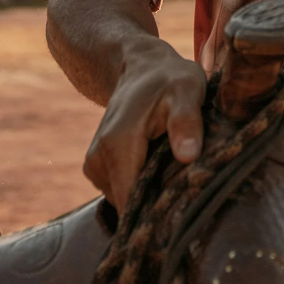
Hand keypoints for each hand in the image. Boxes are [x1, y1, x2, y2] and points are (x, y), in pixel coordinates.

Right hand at [83, 38, 205, 212]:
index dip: (156, 217)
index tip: (182, 217)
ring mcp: (95, 164)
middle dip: (157, 207)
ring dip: (150, 195)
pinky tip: (161, 169)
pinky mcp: (99, 167)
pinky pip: (123, 190)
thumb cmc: (170, 78)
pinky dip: (143, 186)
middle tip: (187, 193)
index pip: (131, 204)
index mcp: (117, 145)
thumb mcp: (187, 91)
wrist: (143, 66)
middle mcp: (98, 159)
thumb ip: (186, 122)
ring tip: (175, 173)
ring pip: (126, 200)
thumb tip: (189, 155)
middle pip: (128, 205)